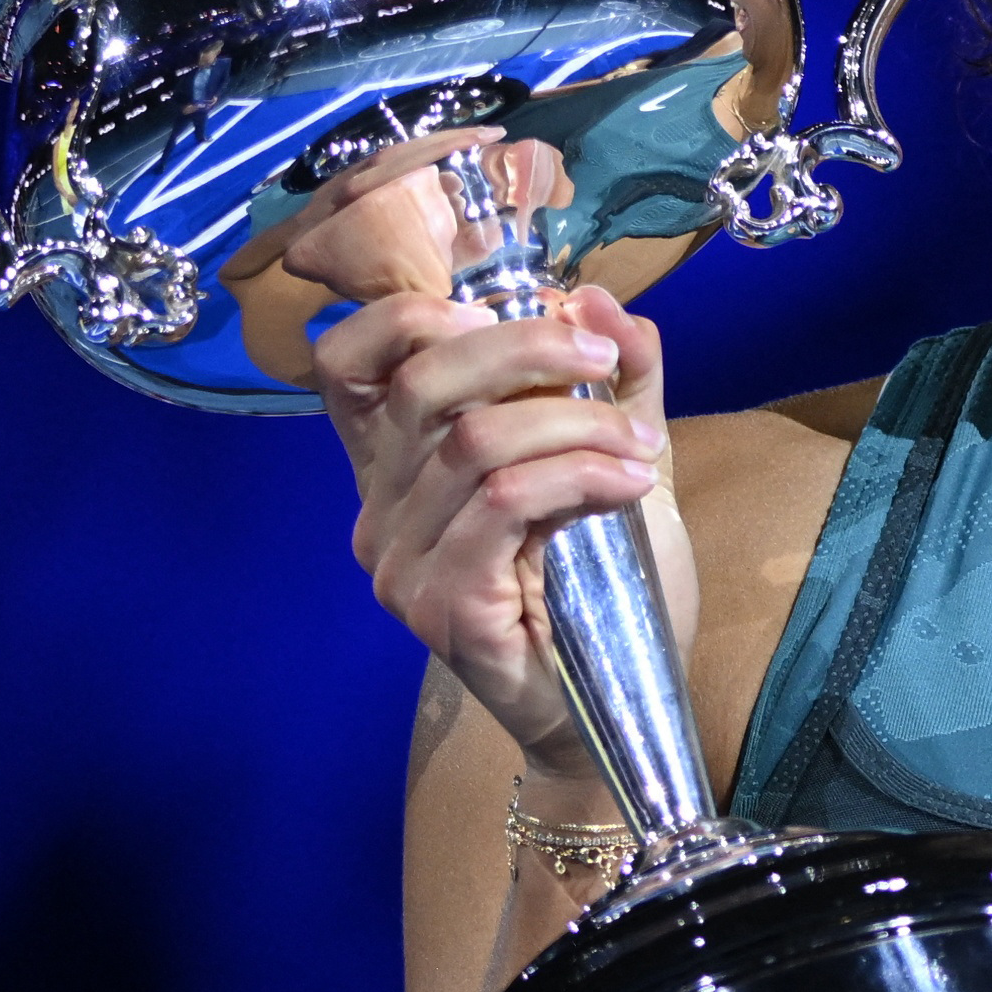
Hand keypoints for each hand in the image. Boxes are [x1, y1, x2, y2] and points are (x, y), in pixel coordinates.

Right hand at [286, 143, 693, 780]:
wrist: (621, 697)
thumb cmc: (606, 579)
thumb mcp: (615, 452)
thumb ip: (613, 378)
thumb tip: (595, 294)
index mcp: (399, 460)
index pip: (350, 363)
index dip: (412, 315)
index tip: (515, 312)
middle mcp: (379, 507)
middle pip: (422, 380)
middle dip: (527, 347)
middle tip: (606, 359)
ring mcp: (400, 562)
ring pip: (475, 440)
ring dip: (578, 425)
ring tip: (642, 448)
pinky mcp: (439, 606)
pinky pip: (504, 503)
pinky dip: (579, 476)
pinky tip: (630, 486)